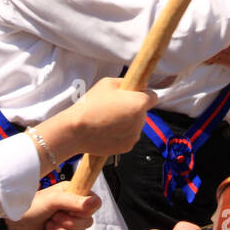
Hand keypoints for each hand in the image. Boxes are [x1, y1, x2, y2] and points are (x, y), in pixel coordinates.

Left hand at [6, 182, 101, 229]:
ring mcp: (70, 222)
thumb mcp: (52, 200)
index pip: (95, 203)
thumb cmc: (31, 206)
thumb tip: (94, 202)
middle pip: (88, 221)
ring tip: (48, 225)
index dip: (85, 210)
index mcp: (75, 193)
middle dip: (68, 223)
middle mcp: (74, 207)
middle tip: (53, 217)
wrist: (16, 224)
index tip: (70, 210)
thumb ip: (74, 200)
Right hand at [40, 77, 155, 159]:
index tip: (133, 95)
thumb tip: (138, 85)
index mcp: (139, 103)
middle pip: (142, 111)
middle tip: (114, 107)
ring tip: (108, 120)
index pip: (153, 96)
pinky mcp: (128, 147)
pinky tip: (107, 130)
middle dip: (133, 108)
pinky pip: (129, 137)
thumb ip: (126, 82)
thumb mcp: (108, 83)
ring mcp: (135, 135)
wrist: (76, 130)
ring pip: (136, 125)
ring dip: (128, 122)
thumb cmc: (91, 104)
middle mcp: (141, 120)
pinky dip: (122, 134)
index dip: (143, 94)